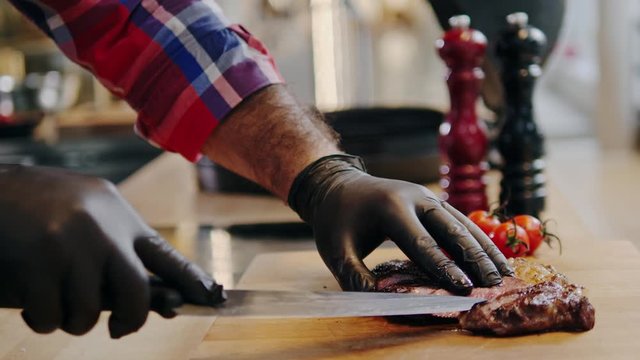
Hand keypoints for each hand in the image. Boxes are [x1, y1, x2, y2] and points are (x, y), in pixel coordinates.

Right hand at [0, 165, 223, 337]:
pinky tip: (31, 297)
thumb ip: (119, 245)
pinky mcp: (37, 265)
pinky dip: (41, 318)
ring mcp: (71, 247)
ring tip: (57, 300)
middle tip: (121, 328)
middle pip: (135, 294)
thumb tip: (158, 292)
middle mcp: (102, 231)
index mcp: (119, 216)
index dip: (191, 281)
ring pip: (87, 314)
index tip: (210, 297)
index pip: (166, 255)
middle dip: (130, 320)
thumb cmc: (42, 204)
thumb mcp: (91, 210)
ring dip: (72, 319)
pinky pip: (51, 317)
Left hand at [289, 155, 513, 292]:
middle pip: (451, 229)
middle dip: (475, 258)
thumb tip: (382, 300)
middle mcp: (415, 197)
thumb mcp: (336, 250)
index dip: (444, 267)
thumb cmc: (337, 221)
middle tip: (493, 284)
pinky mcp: (432, 200)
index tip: (463, 288)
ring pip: (462, 223)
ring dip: (484, 248)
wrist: (338, 185)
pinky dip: (479, 238)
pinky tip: (494, 257)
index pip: (422, 242)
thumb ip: (356, 277)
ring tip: (504, 273)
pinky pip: (460, 220)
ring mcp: (426, 196)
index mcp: (391, 207)